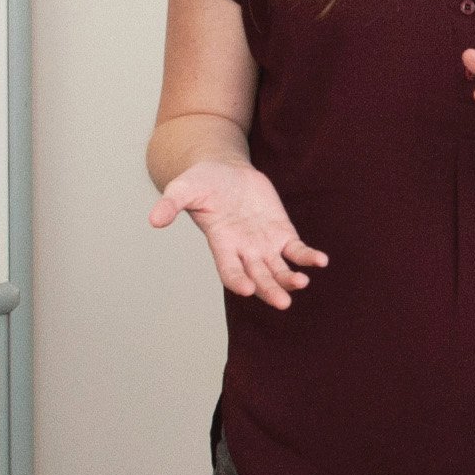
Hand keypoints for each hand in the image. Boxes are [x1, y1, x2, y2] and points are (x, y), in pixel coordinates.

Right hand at [150, 158, 325, 306]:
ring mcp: (264, 244)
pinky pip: (297, 250)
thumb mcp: (183, 188)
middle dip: (270, 290)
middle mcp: (244, 251)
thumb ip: (170, 204)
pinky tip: (320, 262)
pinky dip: (308, 257)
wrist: (225, 171)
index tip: (247, 289)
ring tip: (302, 282)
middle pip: (259, 278)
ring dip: (291, 279)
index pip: (229, 271)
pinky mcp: (281, 232)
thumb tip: (153, 220)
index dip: (237, 281)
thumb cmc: (201, 182)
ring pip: (279, 270)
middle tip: (283, 303)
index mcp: (221, 245)